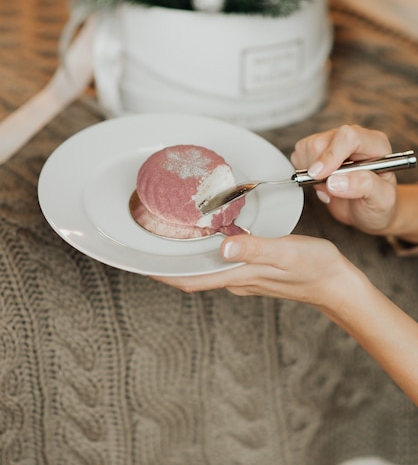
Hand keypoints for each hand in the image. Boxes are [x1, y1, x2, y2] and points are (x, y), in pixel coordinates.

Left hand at [153, 233, 359, 311]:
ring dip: (187, 257)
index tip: (140, 263)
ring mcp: (245, 276)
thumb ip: (255, 249)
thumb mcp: (286, 253)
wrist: (337, 284)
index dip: (164, 273)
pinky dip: (208, 253)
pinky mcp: (255, 270)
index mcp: (240, 275)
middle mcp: (237, 279)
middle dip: (169, 263)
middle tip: (149, 242)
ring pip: (207, 269)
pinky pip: (222, 263)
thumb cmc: (315, 268)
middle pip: (194, 275)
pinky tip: (210, 237)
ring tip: (171, 237)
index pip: (191, 279)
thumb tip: (223, 248)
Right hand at [291, 124, 396, 234]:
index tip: (321, 176)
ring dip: (312, 175)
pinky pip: (298, 156)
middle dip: (320, 170)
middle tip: (331, 190)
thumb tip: (334, 181)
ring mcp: (333, 143)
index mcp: (374, 143)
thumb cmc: (378, 204)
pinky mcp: (316, 151)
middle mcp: (352, 138)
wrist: (366, 212)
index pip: (347, 137)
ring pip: (307, 148)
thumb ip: (363, 186)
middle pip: (321, 143)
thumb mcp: (381, 199)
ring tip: (330, 189)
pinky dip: (304, 175)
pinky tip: (322, 184)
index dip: (331, 155)